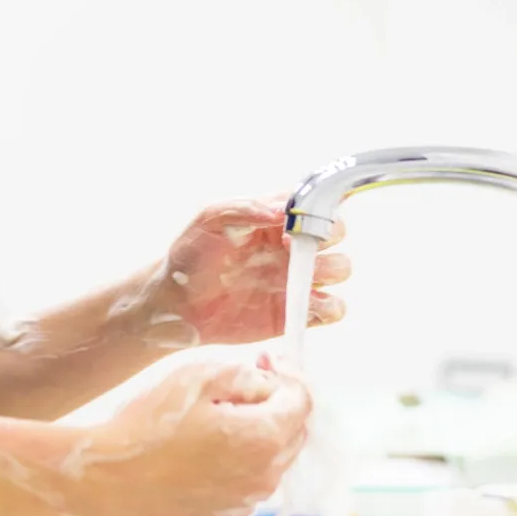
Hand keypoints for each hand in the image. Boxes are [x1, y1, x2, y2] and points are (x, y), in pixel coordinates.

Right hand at [74, 359, 310, 515]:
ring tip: (213, 412)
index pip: (302, 400)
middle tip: (242, 379)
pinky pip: (244, 478)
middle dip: (274, 401)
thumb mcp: (197, 377)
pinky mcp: (222, 514)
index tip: (265, 360)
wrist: (105, 481)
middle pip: (292, 430)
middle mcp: (264, 477)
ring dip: (255, 430)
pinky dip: (236, 457)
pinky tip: (199, 444)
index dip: (287, 373)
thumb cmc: (146, 427)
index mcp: (264, 439)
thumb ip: (244, 374)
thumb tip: (265, 381)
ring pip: (269, 457)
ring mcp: (243, 501)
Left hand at [155, 193, 350, 346]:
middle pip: (335, 233)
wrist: (176, 305)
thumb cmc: (190, 256)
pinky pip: (332, 309)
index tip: (295, 219)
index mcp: (273, 219)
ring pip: (340, 268)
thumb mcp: (209, 219)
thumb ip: (244, 208)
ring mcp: (294, 279)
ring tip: (302, 275)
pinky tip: (305, 303)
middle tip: (294, 246)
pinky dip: (329, 306)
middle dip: (328, 236)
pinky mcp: (295, 312)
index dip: (315, 207)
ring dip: (332, 269)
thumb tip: (281, 210)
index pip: (313, 203)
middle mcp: (290, 247)